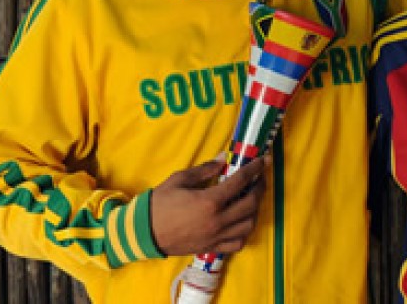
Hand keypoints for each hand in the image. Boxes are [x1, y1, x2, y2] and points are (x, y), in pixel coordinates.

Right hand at [149, 155, 268, 255]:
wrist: (143, 233)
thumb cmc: (159, 204)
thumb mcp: (179, 179)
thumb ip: (205, 169)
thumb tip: (223, 158)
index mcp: (210, 201)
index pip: (241, 181)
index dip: (255, 169)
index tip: (264, 160)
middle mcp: (218, 220)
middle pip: (251, 203)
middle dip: (260, 187)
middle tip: (259, 177)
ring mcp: (216, 236)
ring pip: (248, 224)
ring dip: (255, 209)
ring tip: (251, 198)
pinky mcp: (212, 247)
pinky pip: (237, 243)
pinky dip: (244, 231)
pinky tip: (242, 221)